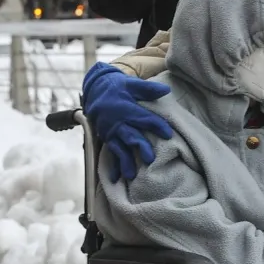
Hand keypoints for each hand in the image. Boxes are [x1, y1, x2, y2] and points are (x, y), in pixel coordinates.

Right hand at [81, 61, 173, 182]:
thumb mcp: (131, 84)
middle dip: (140, 147)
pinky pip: (110, 154)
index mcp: (125, 108)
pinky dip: (113, 166)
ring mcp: (110, 132)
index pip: (144, 118)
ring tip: (131, 175)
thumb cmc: (118, 87)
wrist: (95, 90)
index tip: (168, 134)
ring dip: (125, 161)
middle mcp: (117, 122)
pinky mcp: (107, 139)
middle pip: (130, 136)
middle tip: (150, 159)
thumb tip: (166, 90)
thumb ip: (148, 89)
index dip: (156, 125)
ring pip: (119, 148)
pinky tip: (115, 179)